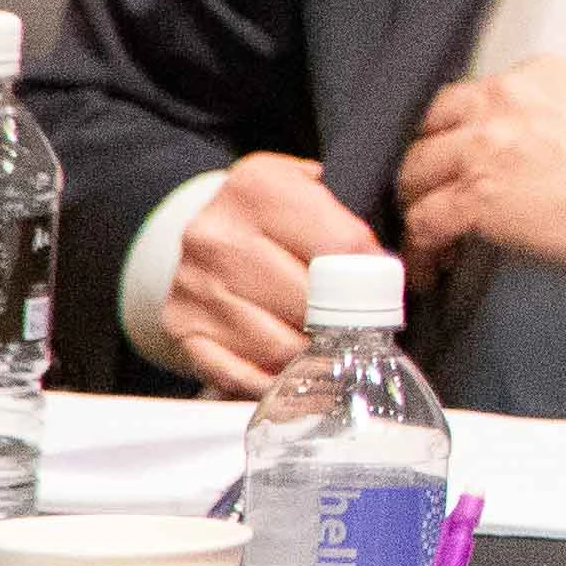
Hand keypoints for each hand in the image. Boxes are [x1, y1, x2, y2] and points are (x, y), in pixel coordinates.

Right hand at [162, 154, 377, 396]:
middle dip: (342, 320)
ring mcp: (195, 287)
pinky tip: (291, 372)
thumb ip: (347, 211)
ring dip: (310, 354)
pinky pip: (238, 374)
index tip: (382, 288)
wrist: (204, 227)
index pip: (340, 245)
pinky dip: (271, 381)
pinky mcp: (182, 328)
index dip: (372, 274)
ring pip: (279, 346)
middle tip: (358, 325)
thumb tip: (381, 267)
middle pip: (311, 302)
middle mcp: (218, 238)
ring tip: (325, 344)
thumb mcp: (308, 185)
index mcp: (258, 191)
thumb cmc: (273, 215)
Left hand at [397, 57, 565, 280]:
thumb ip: (543, 112)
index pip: (464, 97)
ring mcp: (486, 147)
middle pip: (426, 129)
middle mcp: (503, 100)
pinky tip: (431, 263)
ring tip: (430, 238)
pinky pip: (425, 221)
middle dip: (425, 167)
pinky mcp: (480, 196)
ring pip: (414, 174)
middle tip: (431, 196)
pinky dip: (421, 247)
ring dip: (416, 207)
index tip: (453, 160)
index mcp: (535, 75)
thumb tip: (513, 147)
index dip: (452, 134)